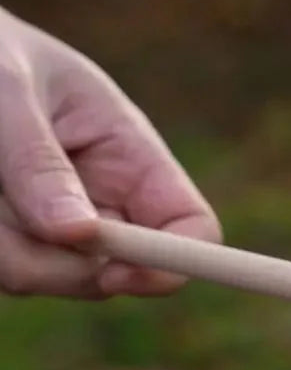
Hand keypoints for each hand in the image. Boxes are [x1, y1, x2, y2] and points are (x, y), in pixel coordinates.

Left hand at [0, 6, 218, 297]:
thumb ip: (40, 163)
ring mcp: (57, 230)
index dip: (173, 262)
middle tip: (0, 216)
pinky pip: (4, 273)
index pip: (193, 227)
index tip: (116, 272)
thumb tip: (79, 234)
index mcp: (134, 158)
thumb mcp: (8, 91)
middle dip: (60, 261)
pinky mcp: (14, 243)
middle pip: (116, 271)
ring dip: (5, 246)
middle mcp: (105, 202)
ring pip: (48, 277)